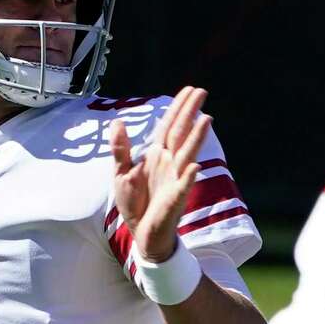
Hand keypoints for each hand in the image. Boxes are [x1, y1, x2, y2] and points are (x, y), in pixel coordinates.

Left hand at [109, 86, 211, 261]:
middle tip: (202, 92)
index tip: (190, 90)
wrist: (142, 233)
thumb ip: (120, 148)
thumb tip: (118, 121)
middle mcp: (169, 163)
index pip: (168, 126)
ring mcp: (175, 179)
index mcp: (156, 155)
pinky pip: (184, 186)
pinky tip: (195, 167)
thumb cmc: (135, 203)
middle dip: (190, 113)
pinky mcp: (176, 199)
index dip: (178, 108)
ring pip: (187, 154)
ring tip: (206, 119)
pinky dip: (189, 177)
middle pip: (181, 133)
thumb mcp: (121, 173)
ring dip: (196, 138)